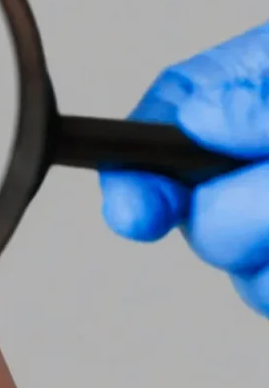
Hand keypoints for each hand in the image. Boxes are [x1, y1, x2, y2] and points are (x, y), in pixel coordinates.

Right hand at [99, 21, 268, 316]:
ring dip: (266, 250)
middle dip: (240, 213)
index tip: (141, 211)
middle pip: (194, 212)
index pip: (152, 130)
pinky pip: (262, 291)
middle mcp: (240, 162)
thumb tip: (201, 121)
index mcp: (235, 97)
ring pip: (233, 262)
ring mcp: (264, 220)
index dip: (132, 175)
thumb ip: (258, 101)